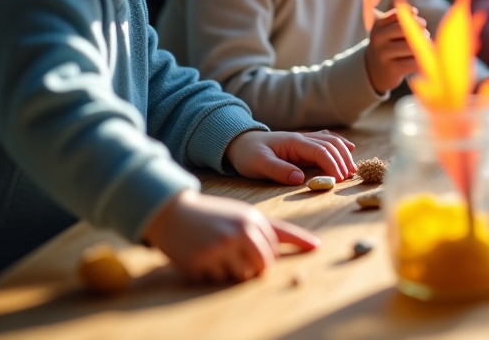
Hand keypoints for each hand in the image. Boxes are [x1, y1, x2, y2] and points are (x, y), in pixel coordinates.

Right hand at [143, 189, 318, 282]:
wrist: (173, 210)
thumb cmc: (214, 214)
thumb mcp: (242, 214)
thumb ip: (269, 230)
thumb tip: (308, 244)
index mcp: (251, 219)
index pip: (278, 241)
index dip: (294, 244)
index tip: (316, 247)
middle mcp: (239, 232)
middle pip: (264, 264)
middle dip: (257, 266)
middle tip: (242, 258)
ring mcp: (220, 248)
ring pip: (242, 275)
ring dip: (234, 271)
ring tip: (220, 253)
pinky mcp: (201, 262)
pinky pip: (218, 279)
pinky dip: (214, 273)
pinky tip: (204, 256)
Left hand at [225, 129, 355, 184]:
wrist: (238, 142)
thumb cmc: (248, 154)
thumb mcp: (258, 165)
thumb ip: (278, 170)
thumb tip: (300, 178)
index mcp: (294, 142)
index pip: (321, 151)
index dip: (333, 164)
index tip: (339, 179)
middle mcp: (302, 138)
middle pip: (331, 145)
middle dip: (343, 160)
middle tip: (350, 177)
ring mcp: (304, 139)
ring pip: (331, 141)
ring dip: (344, 153)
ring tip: (352, 169)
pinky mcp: (303, 143)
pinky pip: (326, 140)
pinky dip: (339, 144)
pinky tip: (348, 149)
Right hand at [364, 6, 426, 93]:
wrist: (376, 69)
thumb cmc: (391, 44)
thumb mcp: (390, 28)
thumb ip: (402, 18)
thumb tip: (414, 12)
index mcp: (378, 25)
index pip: (397, 14)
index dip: (413, 17)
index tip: (421, 22)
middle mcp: (377, 39)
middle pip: (404, 29)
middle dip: (419, 30)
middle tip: (426, 34)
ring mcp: (383, 55)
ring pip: (410, 47)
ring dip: (424, 46)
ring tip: (426, 47)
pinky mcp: (391, 70)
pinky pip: (413, 63)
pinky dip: (423, 60)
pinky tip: (424, 60)